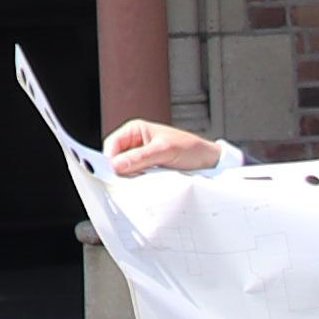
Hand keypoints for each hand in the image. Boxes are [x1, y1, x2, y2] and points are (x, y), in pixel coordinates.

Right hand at [101, 120, 229, 177]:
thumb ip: (140, 157)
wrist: (208, 162)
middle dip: (118, 171)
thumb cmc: (190, 149)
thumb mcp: (165, 151)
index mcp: (136, 130)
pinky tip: (142, 188)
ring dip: (128, 178)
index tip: (111, 174)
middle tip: (123, 183)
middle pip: (116, 159)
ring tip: (136, 185)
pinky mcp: (147, 171)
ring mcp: (141, 158)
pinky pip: (135, 178)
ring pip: (124, 170)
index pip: (112, 145)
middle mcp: (135, 143)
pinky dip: (136, 184)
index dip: (109, 159)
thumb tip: (116, 165)